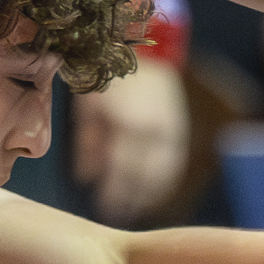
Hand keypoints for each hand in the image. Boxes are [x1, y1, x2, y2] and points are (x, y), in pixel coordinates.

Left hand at [74, 65, 188, 224]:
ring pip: (163, 172)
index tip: (105, 208)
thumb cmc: (108, 77)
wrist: (144, 50)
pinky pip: (173, 161)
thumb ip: (89, 143)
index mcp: (128, 126)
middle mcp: (153, 132)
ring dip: (151, 193)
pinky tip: (154, 189)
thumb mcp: (90, 106)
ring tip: (138, 207)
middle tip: (119, 213)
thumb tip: (87, 177)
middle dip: (132, 198)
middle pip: (144, 177)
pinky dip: (164, 179)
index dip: (115, 192)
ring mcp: (169, 130)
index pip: (122, 171)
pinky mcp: (177, 128)